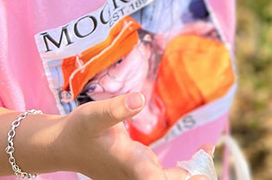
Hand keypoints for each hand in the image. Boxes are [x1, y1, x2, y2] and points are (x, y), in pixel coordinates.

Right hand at [58, 93, 207, 178]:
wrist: (63, 148)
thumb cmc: (78, 131)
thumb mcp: (93, 115)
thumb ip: (116, 109)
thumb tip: (139, 99)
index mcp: (128, 163)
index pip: (153, 179)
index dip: (172, 179)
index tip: (195, 173)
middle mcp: (136, 175)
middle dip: (191, 175)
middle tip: (208, 154)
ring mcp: (137, 176)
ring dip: (192, 171)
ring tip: (208, 147)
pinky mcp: (139, 174)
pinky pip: (166, 176)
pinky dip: (185, 168)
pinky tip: (201, 150)